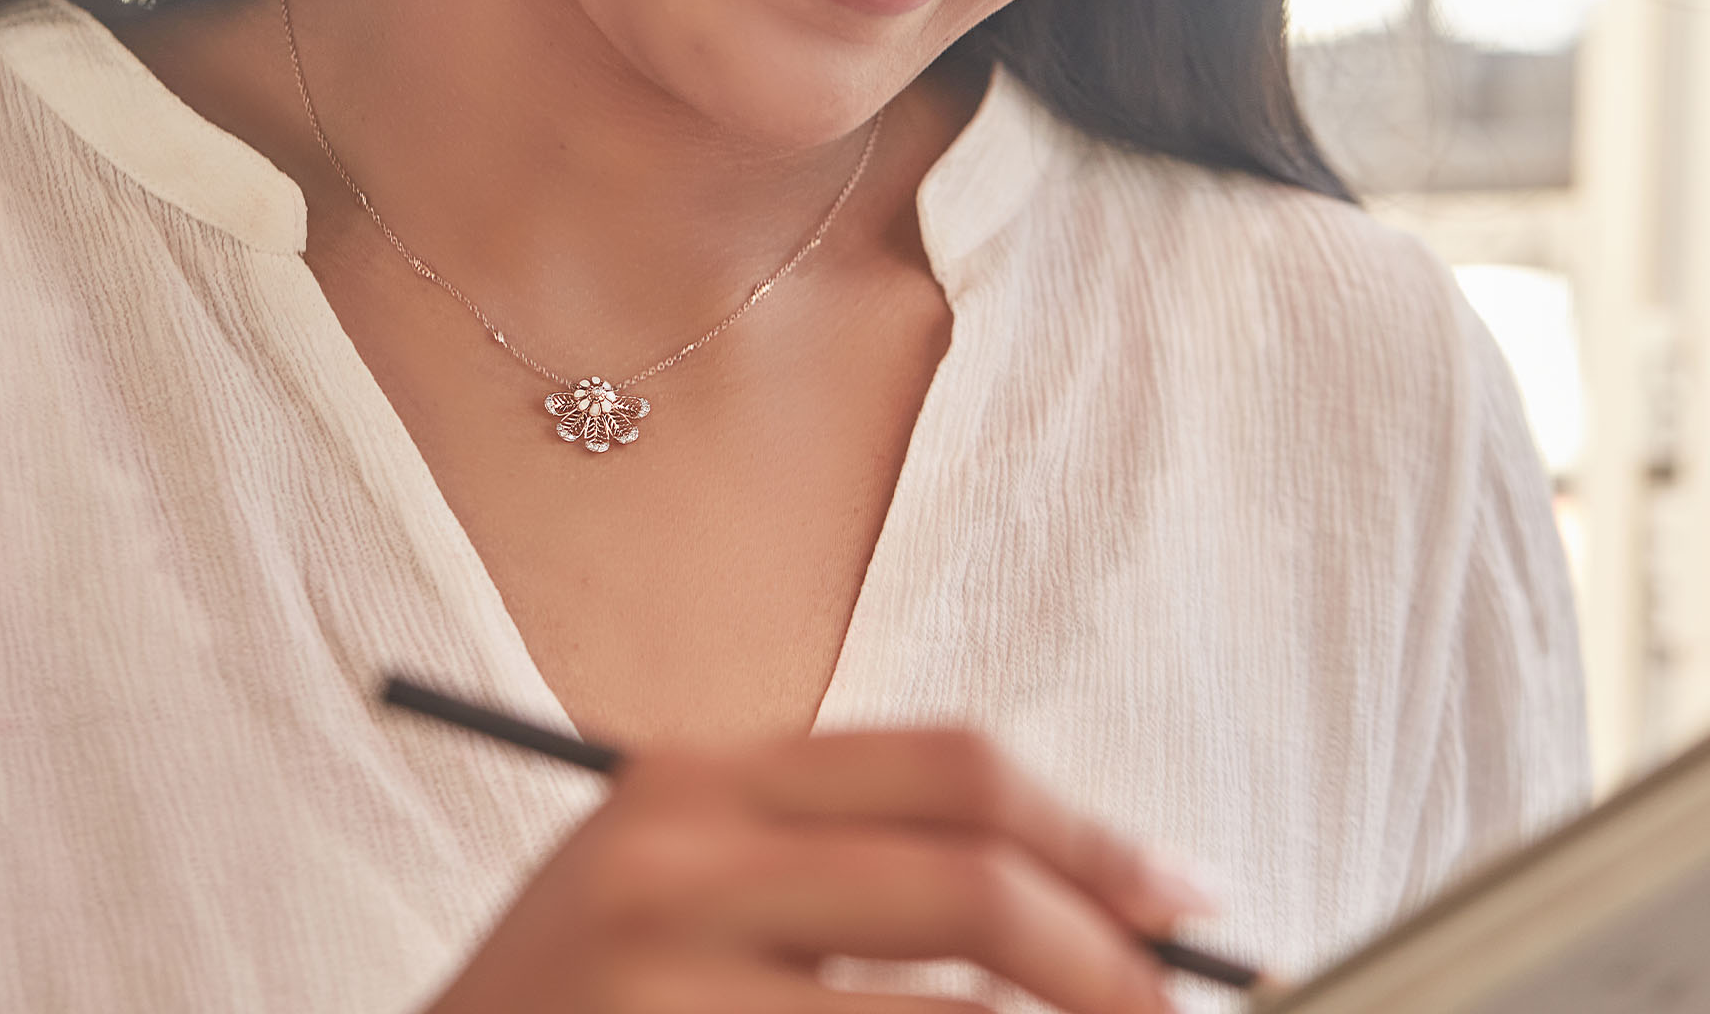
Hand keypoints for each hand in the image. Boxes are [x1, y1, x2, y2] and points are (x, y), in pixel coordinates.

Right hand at [423, 729, 1216, 1012]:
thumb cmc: (581, 1011)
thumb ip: (841, 867)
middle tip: (1178, 1011)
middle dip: (1111, 962)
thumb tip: (1079, 897)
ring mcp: (665, 988)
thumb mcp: (680, 891)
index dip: (1089, 835)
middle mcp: (675, 864)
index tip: (1176, 897)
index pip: (951, 768)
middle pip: (972, 885)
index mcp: (694, 780)